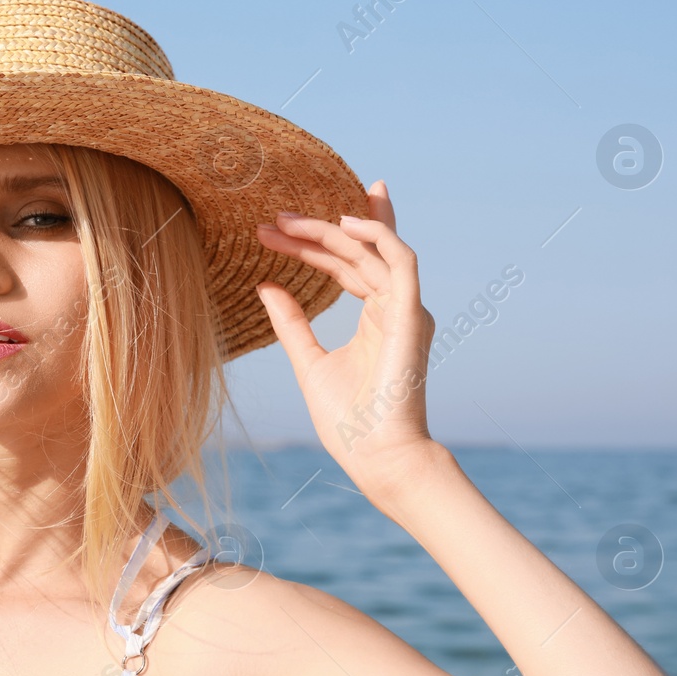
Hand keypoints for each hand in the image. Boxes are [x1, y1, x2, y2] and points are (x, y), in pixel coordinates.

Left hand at [253, 180, 437, 496]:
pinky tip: (343, 222)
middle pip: (356, 252)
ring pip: (372, 251)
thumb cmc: (348, 421)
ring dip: (333, 229)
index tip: (270, 231)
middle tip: (273, 219)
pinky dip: (378, 236)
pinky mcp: (410, 315)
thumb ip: (291, 323)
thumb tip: (265, 285)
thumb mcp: (308, 361)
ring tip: (289, 219)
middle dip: (315, 231)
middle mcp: (394, 308)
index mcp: (375, 318)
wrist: (375, 456)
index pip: (348, 264)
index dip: (314, 242)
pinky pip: (401, 262)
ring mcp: (405, 310)